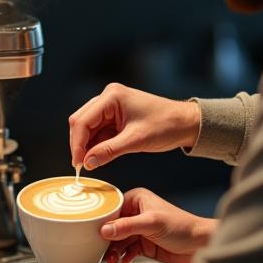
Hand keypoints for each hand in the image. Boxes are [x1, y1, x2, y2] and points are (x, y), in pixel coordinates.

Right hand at [69, 82, 200, 169]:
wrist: (185, 123)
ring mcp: (111, 106)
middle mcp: (108, 98)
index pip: (83, 120)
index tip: (77, 163)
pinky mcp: (115, 116)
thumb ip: (108, 151)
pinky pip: (99, 131)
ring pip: (88, 127)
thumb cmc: (166, 125)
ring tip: (89, 164)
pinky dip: (96, 144)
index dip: (77, 143)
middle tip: (81, 165)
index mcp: (112, 96)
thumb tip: (87, 163)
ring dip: (87, 145)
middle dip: (79, 144)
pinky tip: (97, 157)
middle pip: (81, 121)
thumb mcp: (136, 140)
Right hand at [101, 188, 216, 262]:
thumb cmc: (184, 227)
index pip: (113, 208)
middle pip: (113, 226)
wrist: (201, 246)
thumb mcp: (152, 223)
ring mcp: (141, 230)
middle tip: (101, 251)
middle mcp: (137, 213)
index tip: (92, 231)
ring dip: (114, 251)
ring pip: (119, 240)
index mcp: (138, 199)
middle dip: (107, 240)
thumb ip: (127, 227)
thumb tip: (105, 229)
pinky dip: (124, 256)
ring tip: (112, 261)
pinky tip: (124, 260)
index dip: (102, 220)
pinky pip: (128, 250)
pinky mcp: (145, 245)